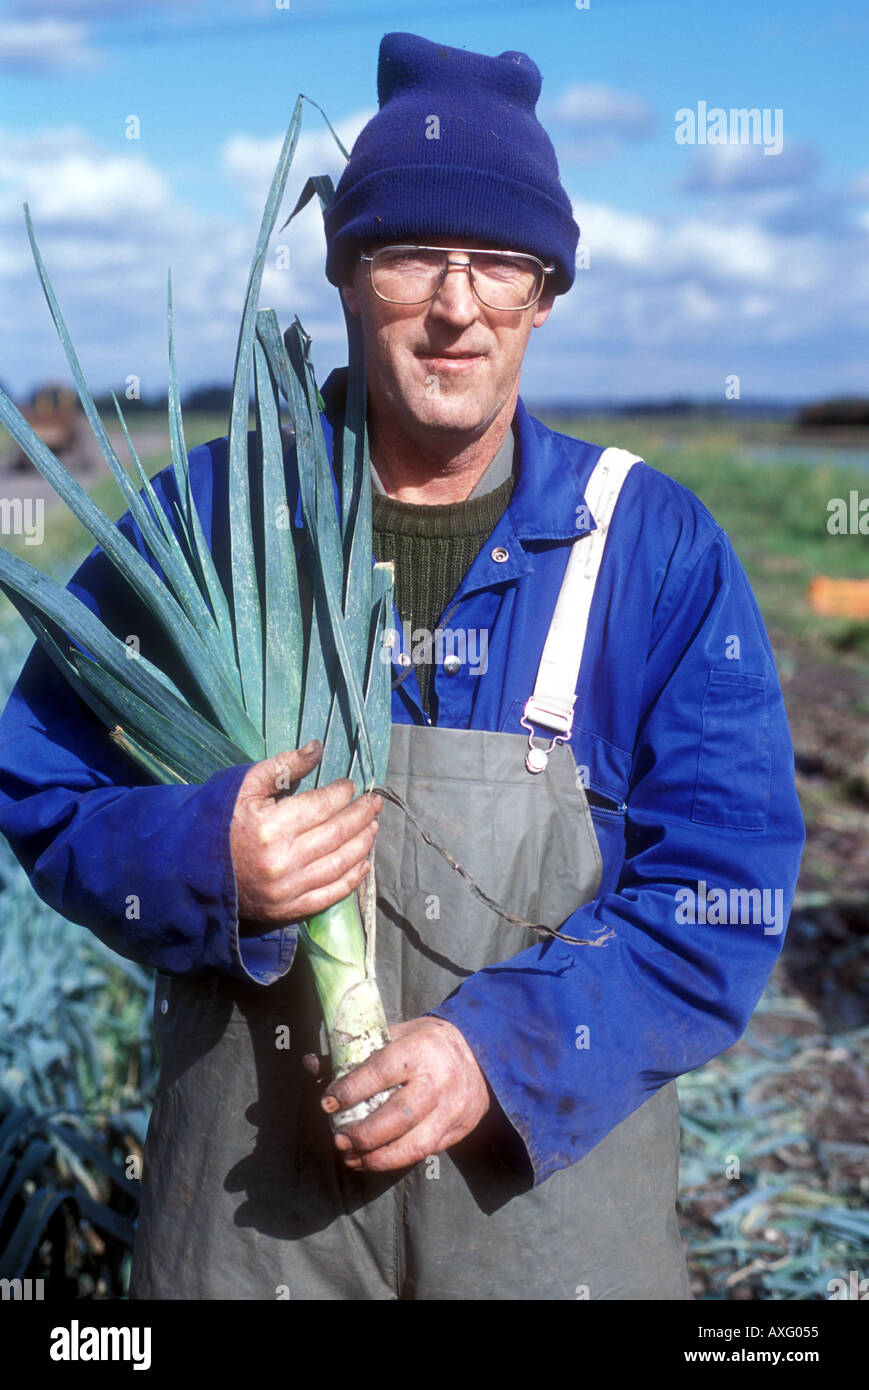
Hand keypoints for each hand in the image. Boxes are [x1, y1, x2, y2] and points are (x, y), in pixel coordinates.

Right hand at [230, 741, 381, 926]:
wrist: (186, 878)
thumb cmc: (213, 826)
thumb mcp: (239, 788)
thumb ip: (280, 767)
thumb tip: (318, 748)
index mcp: (270, 827)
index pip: (321, 806)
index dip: (341, 793)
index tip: (350, 786)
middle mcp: (283, 861)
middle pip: (337, 834)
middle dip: (361, 815)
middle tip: (374, 803)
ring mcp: (288, 890)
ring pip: (340, 864)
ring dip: (364, 844)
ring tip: (373, 827)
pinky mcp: (288, 912)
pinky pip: (331, 895)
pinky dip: (352, 879)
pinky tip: (363, 863)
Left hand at [319, 1017, 490, 1171]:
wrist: (480, 1053)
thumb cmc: (427, 1042)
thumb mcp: (396, 1034)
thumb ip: (356, 1052)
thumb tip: (312, 1065)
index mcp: (420, 1050)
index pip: (381, 1071)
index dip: (351, 1090)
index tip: (327, 1102)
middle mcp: (438, 1081)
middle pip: (398, 1116)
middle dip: (363, 1133)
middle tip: (338, 1138)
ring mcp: (451, 1109)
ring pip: (414, 1144)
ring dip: (377, 1157)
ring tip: (350, 1158)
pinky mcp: (457, 1130)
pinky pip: (424, 1152)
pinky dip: (394, 1161)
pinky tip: (372, 1160)